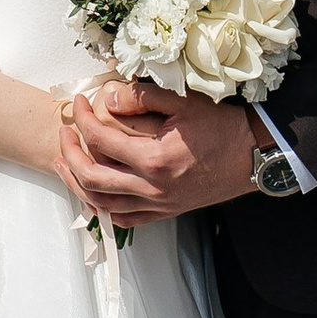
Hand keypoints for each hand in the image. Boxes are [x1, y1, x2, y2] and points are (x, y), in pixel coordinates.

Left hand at [64, 84, 260, 223]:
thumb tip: (106, 98)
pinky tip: (93, 192)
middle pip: (92, 178)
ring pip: (103, 205)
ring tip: (65, 162)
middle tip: (64, 131)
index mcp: (154, 160)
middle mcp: (152, 188)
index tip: (79, 102)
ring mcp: (158, 205)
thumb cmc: (220, 126)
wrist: (252, 155)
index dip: (82, 118)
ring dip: (78, 184)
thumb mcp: (181, 102)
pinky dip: (103, 209)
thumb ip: (140, 97)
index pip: (101, 140)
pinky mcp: (165, 212)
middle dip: (70, 153)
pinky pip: (125, 219)